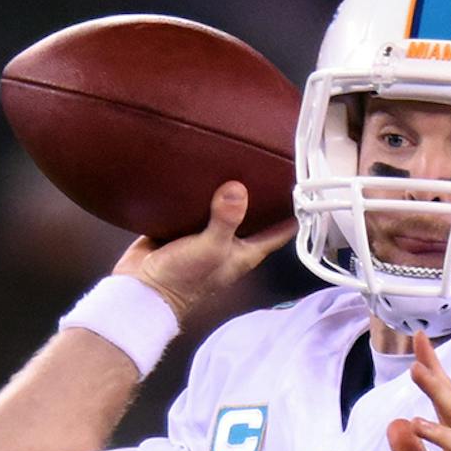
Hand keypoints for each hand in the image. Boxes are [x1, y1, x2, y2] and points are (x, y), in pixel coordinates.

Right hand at [119, 182, 293, 327]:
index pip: (277, 233)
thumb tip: (237, 190)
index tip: (306, 193)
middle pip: (253, 217)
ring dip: (231, 190)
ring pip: (225, 209)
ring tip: (240, 161)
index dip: (293, 215)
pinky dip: (200, 192)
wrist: (144, 290)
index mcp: (243, 253)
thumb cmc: (183, 280)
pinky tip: (203, 172)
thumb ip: (226, 220)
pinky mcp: (182, 228)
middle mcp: (229, 243)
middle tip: (272, 167)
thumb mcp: (211, 248)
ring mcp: (205, 235)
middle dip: (263, 196)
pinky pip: (196, 206)